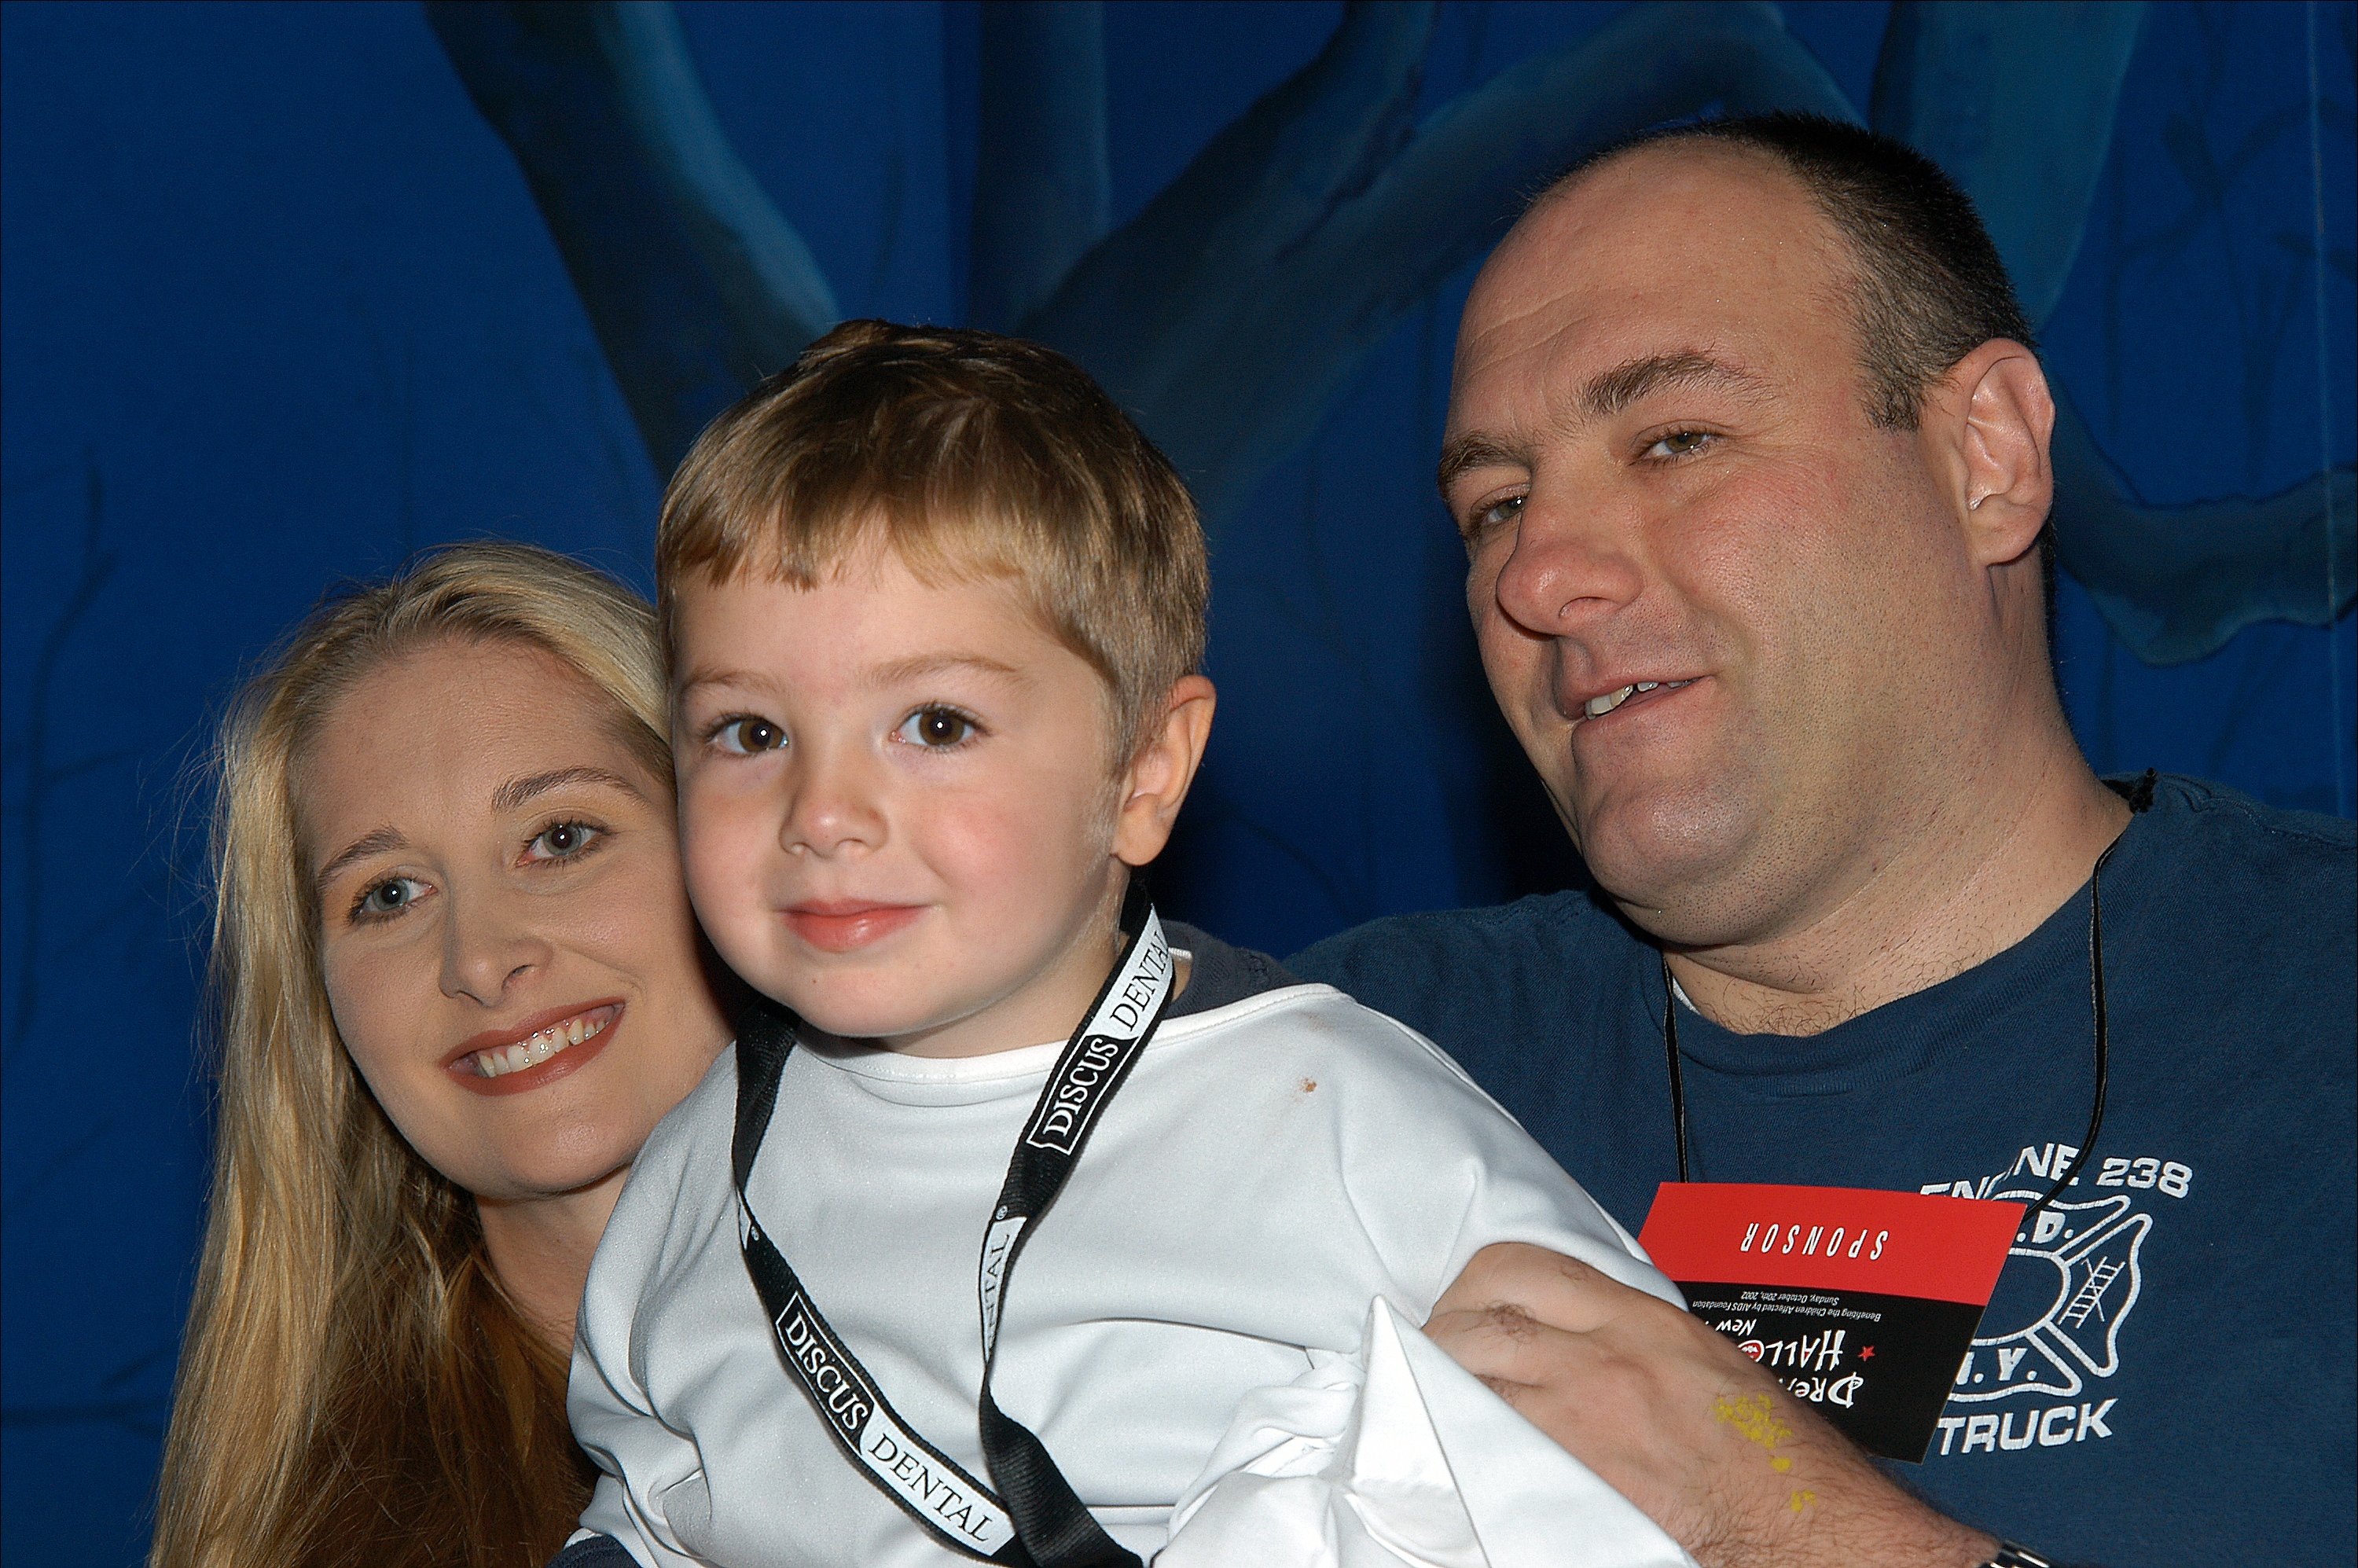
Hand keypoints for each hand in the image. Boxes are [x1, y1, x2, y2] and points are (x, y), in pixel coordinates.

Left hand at [1426, 1244, 1996, 1567]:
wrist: (1799, 1521)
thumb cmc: (1775, 1456)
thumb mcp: (1706, 1360)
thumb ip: (1638, 1336)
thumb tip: (1585, 1335)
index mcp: (1642, 1318)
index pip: (1528, 1266)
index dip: (1482, 1281)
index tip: (1472, 1303)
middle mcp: (1604, 1354)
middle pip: (1482, 1315)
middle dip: (1446, 1330)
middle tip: (1438, 1356)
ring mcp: (1581, 1413)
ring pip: (1472, 1374)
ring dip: (1442, 1382)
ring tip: (1436, 1399)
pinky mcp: (1570, 1472)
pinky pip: (1487, 1440)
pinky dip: (1461, 1436)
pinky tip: (1454, 1444)